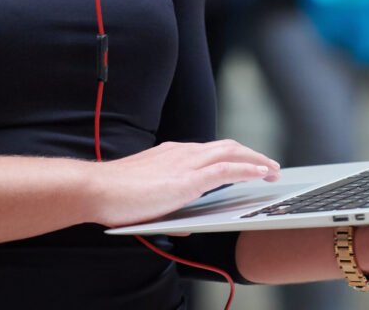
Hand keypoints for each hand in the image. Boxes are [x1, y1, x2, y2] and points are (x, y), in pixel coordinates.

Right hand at [87, 140, 280, 227]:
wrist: (97, 189)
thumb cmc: (114, 196)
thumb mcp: (148, 199)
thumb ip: (170, 208)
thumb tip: (188, 222)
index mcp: (172, 154)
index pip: (211, 150)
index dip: (234, 155)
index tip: (247, 163)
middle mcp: (182, 152)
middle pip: (227, 146)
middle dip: (251, 155)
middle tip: (268, 166)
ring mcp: (185, 163)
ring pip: (231, 153)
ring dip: (256, 160)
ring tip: (271, 170)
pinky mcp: (187, 178)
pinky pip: (226, 169)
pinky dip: (247, 170)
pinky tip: (260, 174)